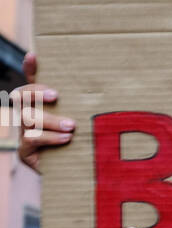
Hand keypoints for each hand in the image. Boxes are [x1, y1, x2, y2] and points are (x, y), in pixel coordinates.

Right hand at [13, 52, 75, 173]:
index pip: (31, 82)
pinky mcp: (24, 151)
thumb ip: (80, 102)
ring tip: (71, 126)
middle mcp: (26, 115)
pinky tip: (66, 139)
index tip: (33, 57)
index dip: (29, 69)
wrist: (73, 171)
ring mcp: (23, 133)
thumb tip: (93, 83)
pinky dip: (50, 137)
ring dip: (50, 120)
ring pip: (28, 118)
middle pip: (21, 96)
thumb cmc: (76, 142)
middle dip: (36, 93)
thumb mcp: (80, 119)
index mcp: (39, 105)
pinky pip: (31, 139)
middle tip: (56, 95)